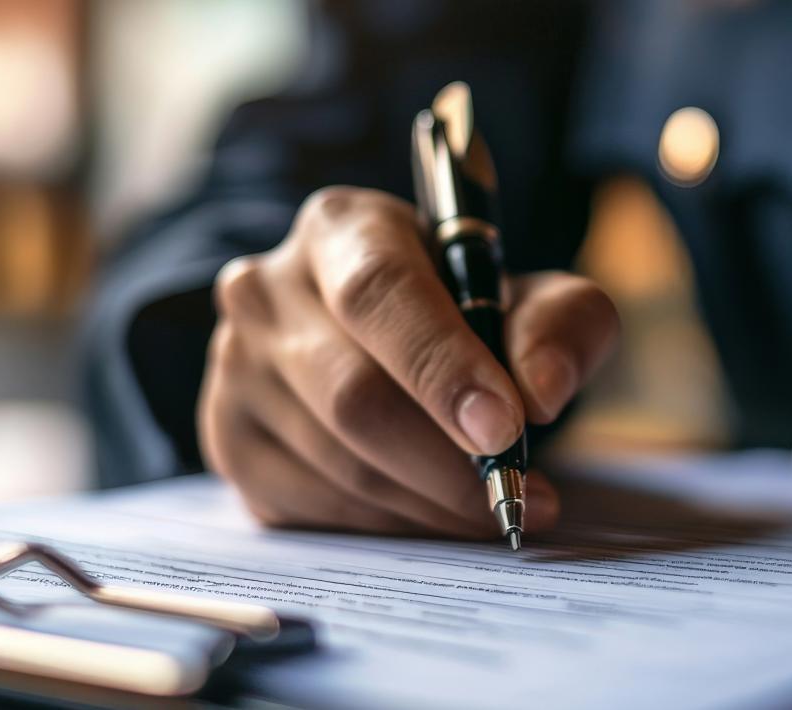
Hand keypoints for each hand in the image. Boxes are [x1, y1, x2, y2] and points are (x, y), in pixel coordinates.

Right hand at [200, 187, 619, 535]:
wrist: (387, 340)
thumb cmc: (464, 312)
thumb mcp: (531, 297)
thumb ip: (561, 325)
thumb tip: (540, 392)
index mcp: (341, 228)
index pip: (379, 292)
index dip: (443, 366)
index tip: (505, 428)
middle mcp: (266, 290)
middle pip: (353, 394)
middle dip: (448, 463)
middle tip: (519, 495)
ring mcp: (236, 368)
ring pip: (337, 463)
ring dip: (429, 504)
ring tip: (492, 507)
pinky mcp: (230, 440)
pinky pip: (315, 507)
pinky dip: (390, 524)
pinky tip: (433, 513)